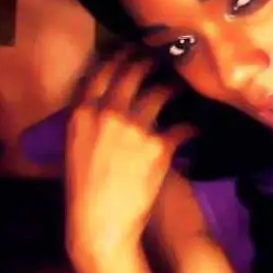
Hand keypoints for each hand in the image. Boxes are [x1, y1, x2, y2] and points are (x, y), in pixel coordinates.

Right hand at [65, 55, 193, 263]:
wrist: (99, 224)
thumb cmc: (84, 192)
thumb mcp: (73, 149)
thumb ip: (87, 122)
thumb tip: (100, 106)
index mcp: (81, 113)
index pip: (102, 71)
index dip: (120, 56)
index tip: (132, 48)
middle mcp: (107, 113)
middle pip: (133, 72)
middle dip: (151, 61)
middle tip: (164, 58)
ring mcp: (134, 128)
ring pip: (161, 92)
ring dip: (175, 87)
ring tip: (184, 86)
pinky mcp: (159, 146)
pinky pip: (184, 127)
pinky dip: (193, 127)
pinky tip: (199, 128)